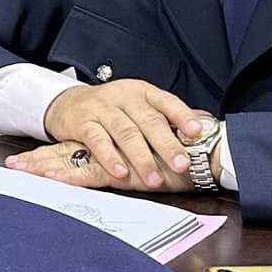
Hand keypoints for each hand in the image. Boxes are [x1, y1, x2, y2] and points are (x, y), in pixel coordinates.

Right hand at [11, 81, 208, 189]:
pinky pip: (97, 140)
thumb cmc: (112, 109)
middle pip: (148, 120)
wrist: (68, 103)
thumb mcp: (139, 106)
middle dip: (167, 145)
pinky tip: (120, 172)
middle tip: (182, 165)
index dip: (182, 116)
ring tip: (154, 179)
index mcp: (142, 92)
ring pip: (125, 132)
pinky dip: (110, 157)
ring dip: (141, 157)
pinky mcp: (82, 122)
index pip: (166, 101)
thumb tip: (204, 123)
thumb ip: (167, 116)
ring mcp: (102, 108)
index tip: (197, 132)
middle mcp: (123, 97)